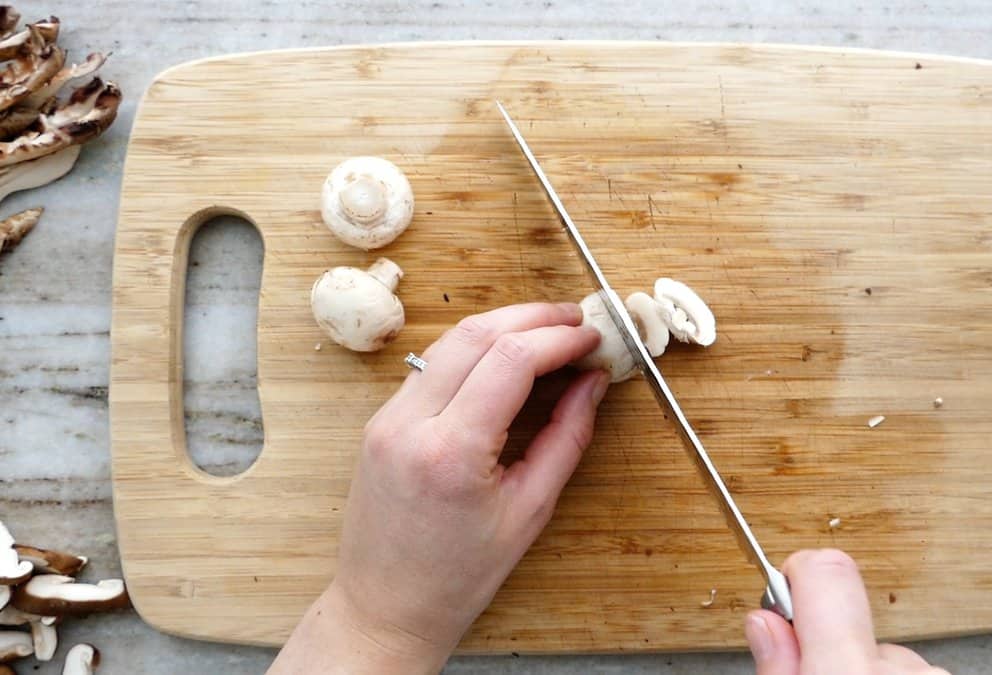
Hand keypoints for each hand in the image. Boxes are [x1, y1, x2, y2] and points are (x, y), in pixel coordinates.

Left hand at [269, 302, 607, 673]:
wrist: (386, 607)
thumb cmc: (459, 574)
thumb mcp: (530, 510)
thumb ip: (567, 438)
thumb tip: (592, 383)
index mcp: (451, 452)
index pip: (511, 359)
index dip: (559, 339)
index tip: (592, 337)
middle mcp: (410, 424)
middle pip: (477, 334)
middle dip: (533, 318)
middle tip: (576, 321)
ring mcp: (387, 418)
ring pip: (449, 341)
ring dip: (502, 326)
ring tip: (548, 332)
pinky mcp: (380, 420)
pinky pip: (432, 365)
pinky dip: (474, 350)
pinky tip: (506, 357)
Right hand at [745, 549, 949, 674]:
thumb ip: (777, 667)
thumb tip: (765, 621)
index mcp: (848, 671)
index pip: (824, 571)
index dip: (797, 576)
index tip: (785, 597)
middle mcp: (902, 668)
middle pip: (851, 621)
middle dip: (831, 647)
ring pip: (886, 654)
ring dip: (867, 672)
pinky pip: (915, 673)